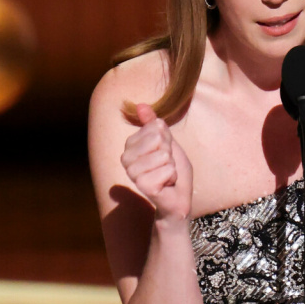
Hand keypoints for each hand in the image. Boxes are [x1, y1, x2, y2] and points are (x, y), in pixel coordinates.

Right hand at [120, 103, 192, 220]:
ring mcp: (133, 173)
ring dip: (172, 166)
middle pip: (157, 139)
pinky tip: (166, 185)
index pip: (155, 127)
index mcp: (130, 145)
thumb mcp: (166, 143)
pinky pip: (168, 170)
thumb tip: (141, 105)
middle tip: (166, 166)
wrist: (178, 198)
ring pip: (163, 155)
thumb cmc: (172, 171)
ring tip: (166, 176)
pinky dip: (173, 177)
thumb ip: (154, 125)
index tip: (165, 154)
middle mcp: (126, 158)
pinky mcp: (143, 186)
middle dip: (170, 153)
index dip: (167, 140)